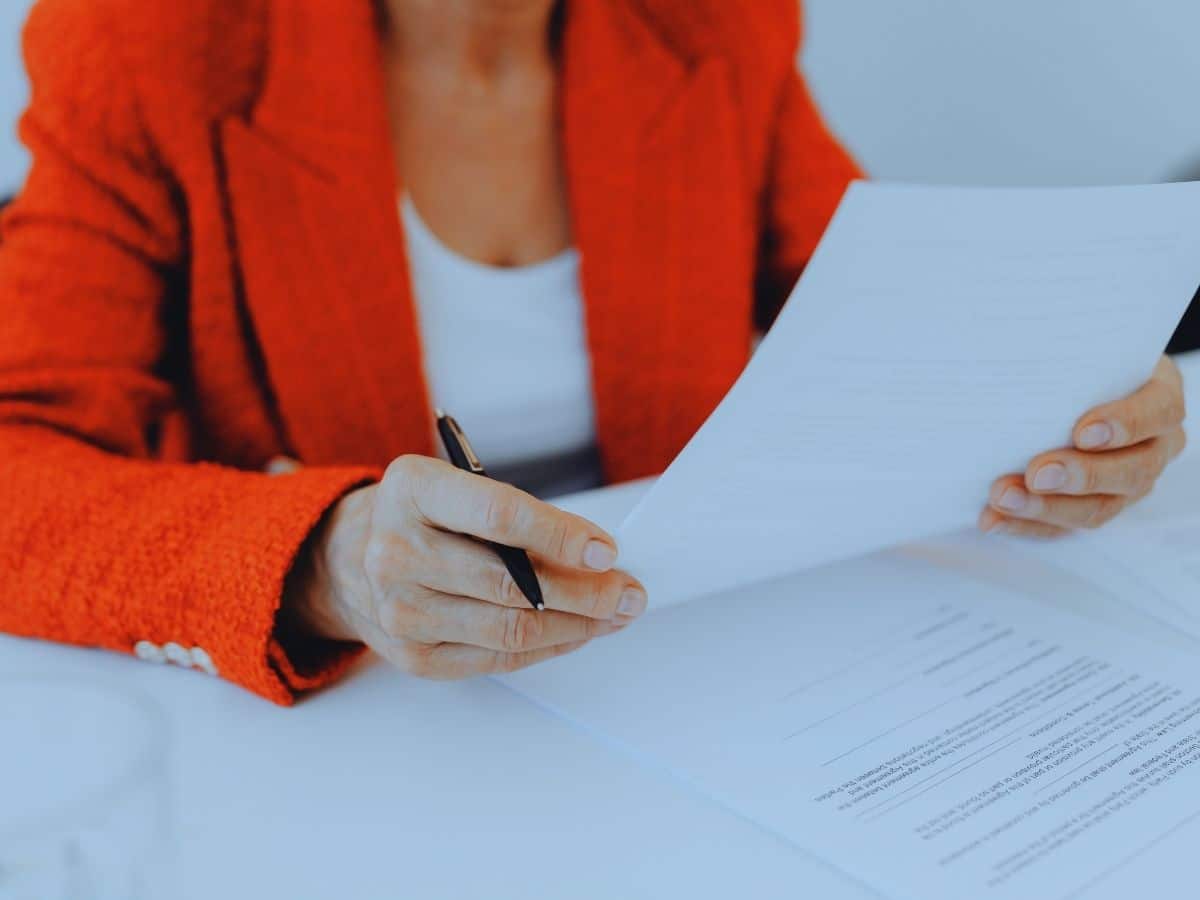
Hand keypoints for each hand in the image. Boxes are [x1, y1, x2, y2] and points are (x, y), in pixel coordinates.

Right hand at [284, 455, 646, 677]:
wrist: (346, 558)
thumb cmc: (420, 516)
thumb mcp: (456, 487)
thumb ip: (516, 514)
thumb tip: (593, 555)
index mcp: (411, 490)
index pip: (497, 515)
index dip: (559, 536)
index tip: (605, 550)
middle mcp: (395, 551)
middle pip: (510, 585)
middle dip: (585, 592)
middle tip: (628, 591)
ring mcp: (398, 610)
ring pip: (510, 630)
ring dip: (577, 625)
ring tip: (614, 614)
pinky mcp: (412, 655)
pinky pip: (497, 658)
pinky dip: (548, 647)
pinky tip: (577, 632)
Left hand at [981, 356, 1186, 537]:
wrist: (1069, 386)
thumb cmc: (1076, 364)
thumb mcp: (1080, 349)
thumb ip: (1063, 353)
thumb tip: (1007, 340)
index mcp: (1159, 397)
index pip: (1159, 412)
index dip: (1126, 424)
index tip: (1084, 431)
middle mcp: (1154, 445)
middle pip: (1132, 470)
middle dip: (1081, 475)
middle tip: (1036, 473)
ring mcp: (1127, 482)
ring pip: (1099, 507)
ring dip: (1047, 507)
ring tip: (1004, 497)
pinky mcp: (1093, 506)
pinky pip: (1064, 527)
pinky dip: (1025, 524)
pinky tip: (993, 518)